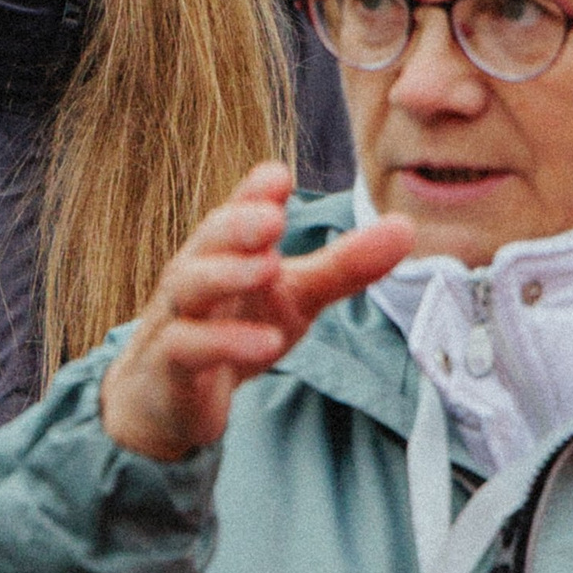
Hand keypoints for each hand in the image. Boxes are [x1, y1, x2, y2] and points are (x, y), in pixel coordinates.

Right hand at [98, 164, 414, 463]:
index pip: (236, 211)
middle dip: (237, 223)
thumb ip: (344, 265)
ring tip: (270, 267)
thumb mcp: (295, 296)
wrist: (167, 397)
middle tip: (273, 217)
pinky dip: (224, 343)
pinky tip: (265, 343)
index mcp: (225, 250)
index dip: (252, 193)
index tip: (279, 176)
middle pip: (207, 239)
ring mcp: (176, 318)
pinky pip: (187, 347)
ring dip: (226, 274)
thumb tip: (405, 227)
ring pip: (190, 286)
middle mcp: (195, 274)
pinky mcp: (169, 365)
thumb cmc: (233, 328)